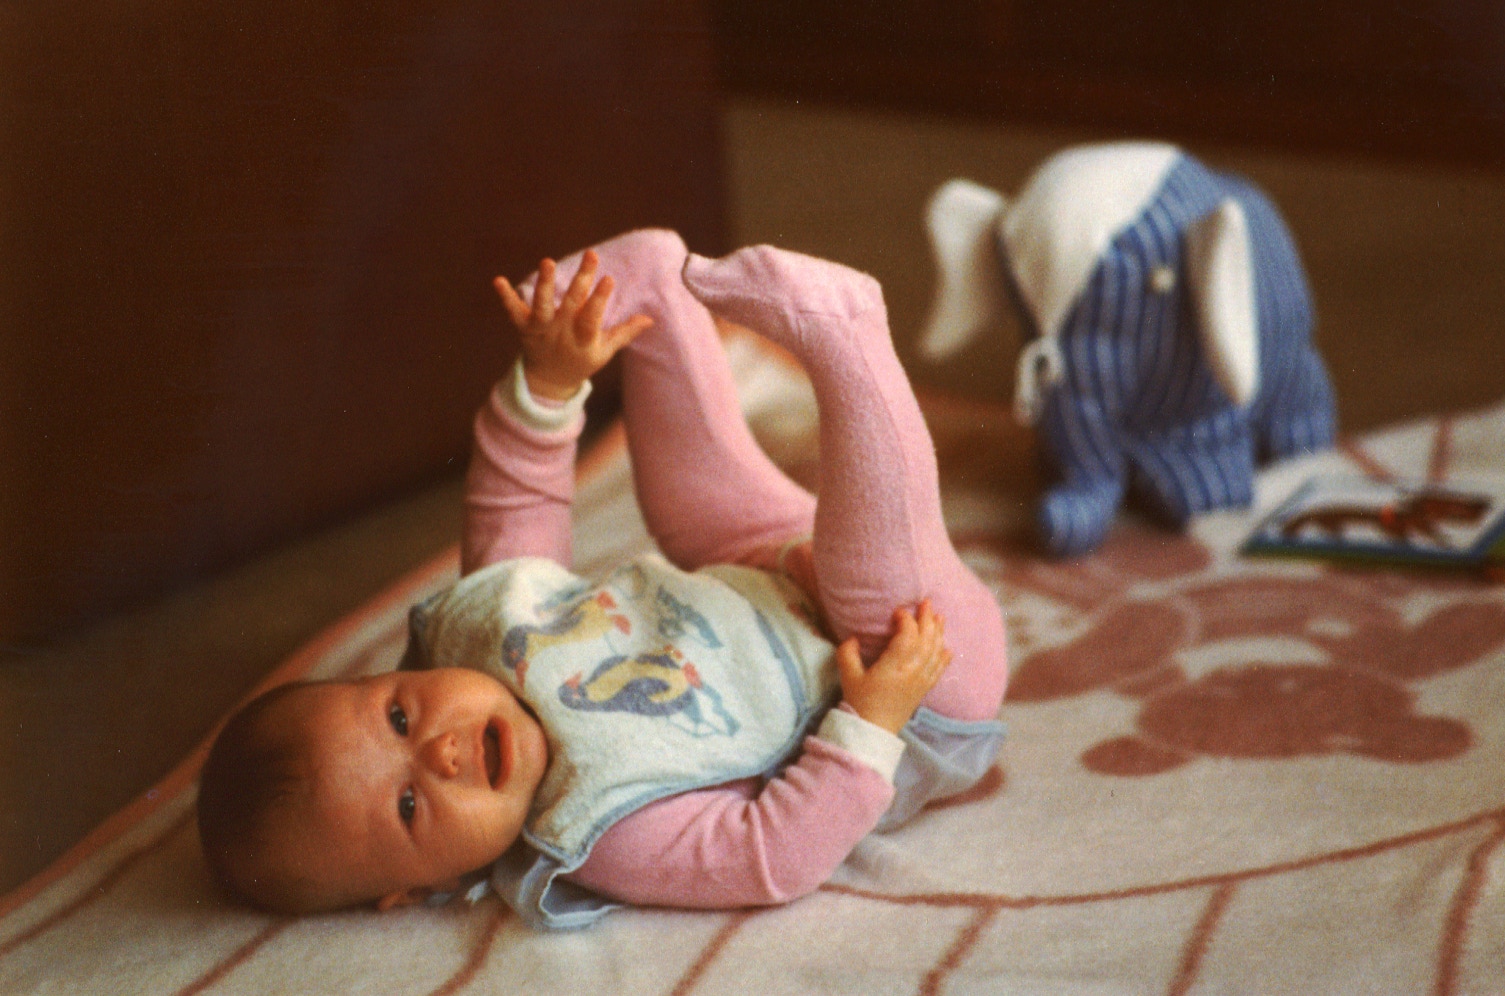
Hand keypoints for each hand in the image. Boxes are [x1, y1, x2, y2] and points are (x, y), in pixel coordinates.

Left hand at [494, 250, 652, 400]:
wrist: (549, 381)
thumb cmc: (581, 360)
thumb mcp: (604, 351)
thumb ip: (624, 332)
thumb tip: (650, 319)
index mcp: (583, 338)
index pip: (593, 317)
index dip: (600, 299)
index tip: (609, 278)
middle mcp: (562, 332)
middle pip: (571, 304)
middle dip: (581, 280)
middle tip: (591, 255)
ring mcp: (542, 329)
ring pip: (542, 306)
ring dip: (544, 284)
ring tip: (547, 261)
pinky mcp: (524, 327)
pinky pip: (513, 311)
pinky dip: (506, 297)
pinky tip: (497, 280)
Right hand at [836, 600, 951, 733]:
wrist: (873, 732)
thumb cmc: (860, 702)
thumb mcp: (848, 676)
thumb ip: (848, 653)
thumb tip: (853, 638)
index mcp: (895, 664)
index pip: (908, 634)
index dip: (905, 619)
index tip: (898, 611)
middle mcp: (913, 670)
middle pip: (926, 638)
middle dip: (927, 618)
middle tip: (927, 602)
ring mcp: (921, 680)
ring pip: (935, 651)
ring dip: (938, 632)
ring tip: (939, 617)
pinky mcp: (923, 690)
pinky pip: (939, 670)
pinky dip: (944, 657)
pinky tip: (947, 648)